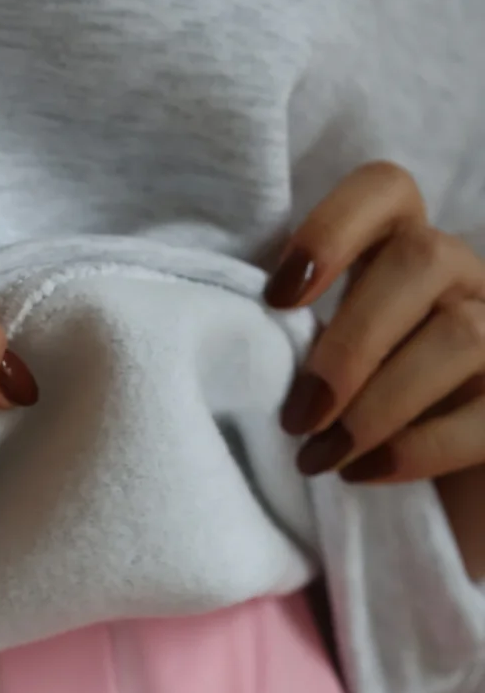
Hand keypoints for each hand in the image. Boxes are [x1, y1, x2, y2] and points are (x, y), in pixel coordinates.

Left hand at [264, 160, 484, 483]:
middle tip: (298, 418)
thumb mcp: (317, 369)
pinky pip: (484, 414)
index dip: (332, 229)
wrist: (425, 503)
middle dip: (350, 343)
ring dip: (377, 404)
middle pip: (421, 258)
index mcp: (401, 255)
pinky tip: (362, 474)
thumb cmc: (347, 424)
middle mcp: (461, 279)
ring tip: (322, 458)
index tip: (279, 299)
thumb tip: (233, 344)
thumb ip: (292, 341)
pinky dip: (415, 448)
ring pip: (459, 334)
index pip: (386, 189)